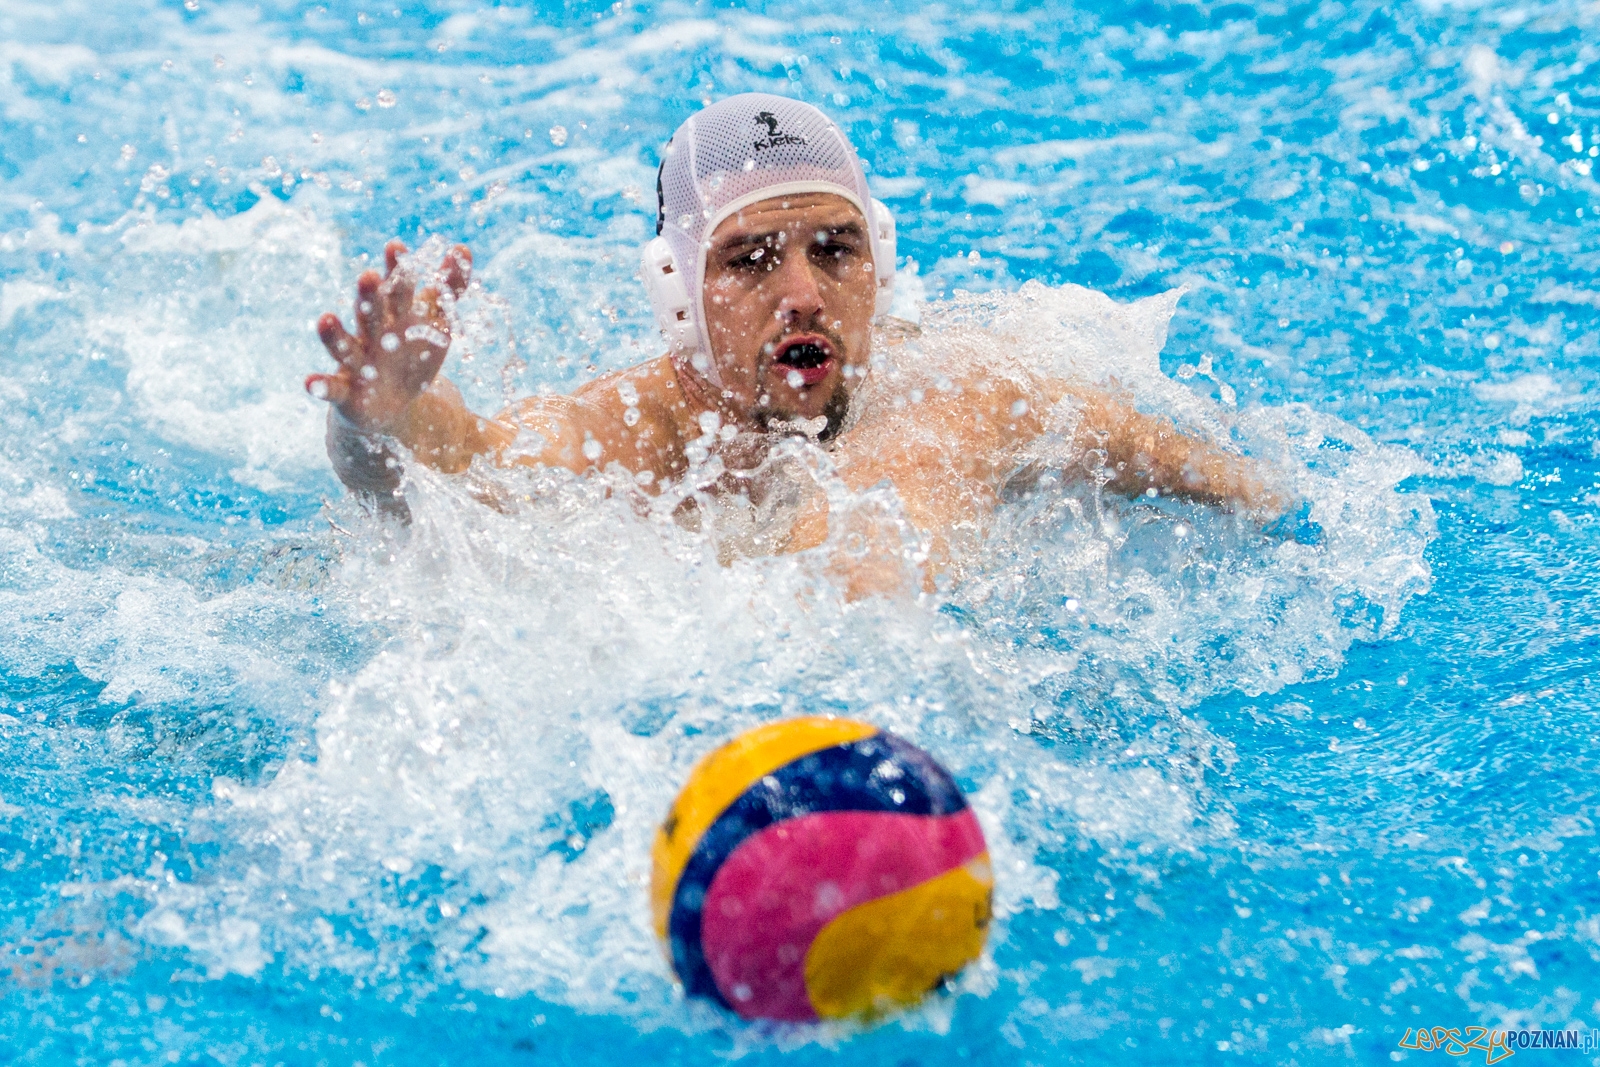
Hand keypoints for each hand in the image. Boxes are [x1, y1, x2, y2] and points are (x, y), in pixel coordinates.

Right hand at [305, 239, 470, 434]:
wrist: (390, 403)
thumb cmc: (412, 354)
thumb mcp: (436, 323)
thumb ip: (449, 288)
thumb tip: (462, 248)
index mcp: (393, 316)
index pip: (395, 287)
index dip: (396, 269)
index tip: (396, 246)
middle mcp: (370, 334)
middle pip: (369, 313)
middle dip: (369, 297)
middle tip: (369, 277)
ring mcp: (356, 362)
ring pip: (343, 346)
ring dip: (334, 334)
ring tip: (325, 319)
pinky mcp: (346, 391)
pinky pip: (331, 388)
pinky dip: (320, 385)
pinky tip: (309, 383)